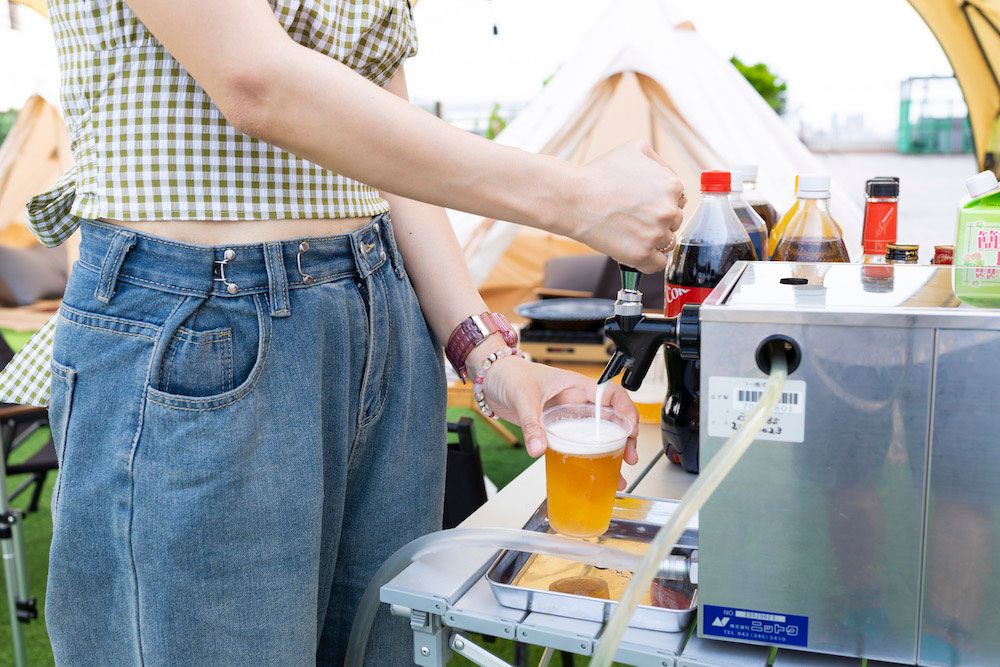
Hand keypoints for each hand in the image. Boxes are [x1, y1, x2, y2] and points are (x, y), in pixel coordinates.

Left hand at [481, 356, 639, 490]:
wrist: (491, 379)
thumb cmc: (509, 374)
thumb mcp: (522, 397)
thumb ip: (531, 423)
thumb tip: (538, 448)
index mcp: (575, 385)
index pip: (611, 394)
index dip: (626, 411)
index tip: (631, 430)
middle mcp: (575, 400)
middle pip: (610, 418)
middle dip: (625, 438)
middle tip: (628, 458)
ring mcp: (566, 415)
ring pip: (596, 434)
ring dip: (610, 452)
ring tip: (618, 473)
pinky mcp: (555, 428)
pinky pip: (575, 443)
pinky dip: (585, 457)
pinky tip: (591, 471)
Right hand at [567, 140, 685, 272]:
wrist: (573, 198)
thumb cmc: (599, 174)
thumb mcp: (634, 148)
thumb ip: (659, 161)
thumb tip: (669, 176)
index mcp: (672, 186)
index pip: (679, 200)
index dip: (660, 201)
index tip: (643, 203)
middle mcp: (669, 210)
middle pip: (674, 222)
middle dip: (657, 220)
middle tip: (633, 216)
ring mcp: (656, 234)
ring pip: (667, 242)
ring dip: (653, 239)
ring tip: (631, 231)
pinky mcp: (641, 254)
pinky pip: (657, 264)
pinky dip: (648, 259)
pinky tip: (635, 249)